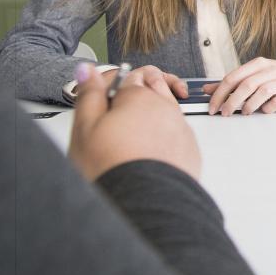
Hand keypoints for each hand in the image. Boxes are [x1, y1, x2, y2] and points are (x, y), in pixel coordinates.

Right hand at [68, 64, 200, 180]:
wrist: (144, 204)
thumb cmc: (112, 167)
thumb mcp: (85, 127)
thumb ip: (89, 94)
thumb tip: (89, 70)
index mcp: (140, 97)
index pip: (130, 78)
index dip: (116, 90)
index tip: (106, 107)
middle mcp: (166, 109)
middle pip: (153, 93)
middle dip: (137, 102)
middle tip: (117, 126)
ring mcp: (181, 130)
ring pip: (166, 115)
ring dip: (151, 122)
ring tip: (131, 144)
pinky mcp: (190, 151)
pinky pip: (176, 138)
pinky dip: (164, 142)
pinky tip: (148, 157)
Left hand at [205, 57, 275, 116]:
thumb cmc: (275, 75)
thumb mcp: (253, 74)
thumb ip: (231, 82)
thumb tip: (207, 90)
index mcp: (257, 64)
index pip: (233, 77)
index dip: (220, 93)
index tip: (213, 106)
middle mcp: (269, 70)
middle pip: (246, 85)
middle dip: (232, 102)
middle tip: (225, 113)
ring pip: (262, 92)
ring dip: (250, 105)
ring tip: (245, 112)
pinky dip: (269, 108)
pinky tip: (265, 110)